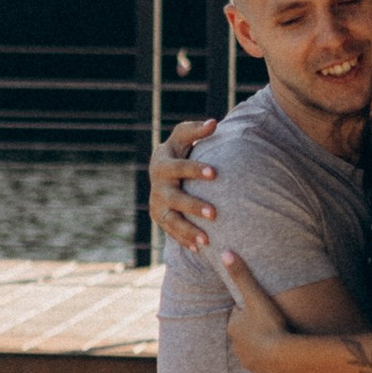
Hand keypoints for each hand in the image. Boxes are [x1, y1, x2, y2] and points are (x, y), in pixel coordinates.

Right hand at [147, 118, 220, 252]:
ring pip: (171, 220)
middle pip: (174, 198)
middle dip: (193, 206)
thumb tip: (214, 123)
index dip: (195, 169)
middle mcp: (157, 185)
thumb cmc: (180, 150)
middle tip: (214, 213)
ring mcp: (157, 204)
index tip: (214, 173)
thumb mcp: (184, 137)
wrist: (164, 171)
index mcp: (162, 162)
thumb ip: (196, 130)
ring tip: (207, 240)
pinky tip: (200, 249)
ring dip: (188, 230)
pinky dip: (185, 240)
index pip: (178, 166)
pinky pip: (172, 233)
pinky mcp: (160, 219)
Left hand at [218, 250, 305, 372]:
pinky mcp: (258, 372)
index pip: (240, 314)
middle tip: (272, 321)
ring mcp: (247, 360)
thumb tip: (225, 252)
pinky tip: (279, 353)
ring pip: (252, 348)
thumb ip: (241, 275)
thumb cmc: (269, 324)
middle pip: (246, 331)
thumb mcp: (255, 296)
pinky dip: (268, 359)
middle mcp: (236, 345)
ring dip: (262, 343)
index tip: (264, 307)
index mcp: (233, 326)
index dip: (252, 309)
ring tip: (277, 337)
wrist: (282, 356)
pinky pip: (262, 363)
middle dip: (255, 327)